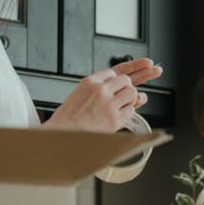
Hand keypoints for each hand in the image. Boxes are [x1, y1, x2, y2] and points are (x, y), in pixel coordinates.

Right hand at [45, 58, 161, 132]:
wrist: (61, 136)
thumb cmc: (68, 119)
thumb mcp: (79, 95)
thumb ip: (99, 89)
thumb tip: (119, 87)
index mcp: (89, 82)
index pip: (115, 71)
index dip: (129, 72)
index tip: (142, 68)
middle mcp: (100, 90)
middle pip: (126, 80)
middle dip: (127, 88)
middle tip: (123, 96)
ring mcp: (108, 104)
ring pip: (132, 93)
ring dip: (129, 100)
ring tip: (117, 108)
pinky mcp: (114, 119)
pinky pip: (131, 111)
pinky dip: (127, 114)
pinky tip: (117, 117)